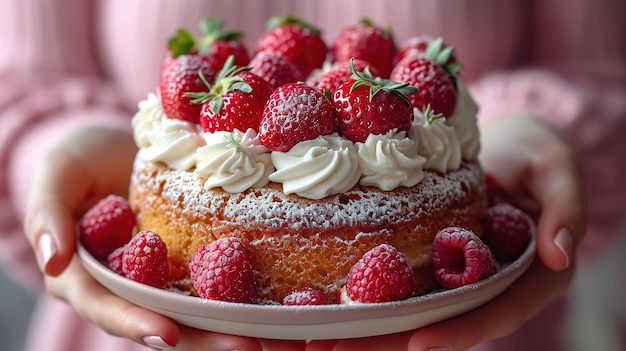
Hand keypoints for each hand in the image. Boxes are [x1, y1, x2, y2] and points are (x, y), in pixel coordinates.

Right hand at [22, 126, 304, 349]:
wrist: (119, 145)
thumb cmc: (82, 158)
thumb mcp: (59, 172)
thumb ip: (48, 213)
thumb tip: (52, 262)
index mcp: (87, 275)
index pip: (107, 307)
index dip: (135, 323)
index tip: (168, 335)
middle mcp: (128, 285)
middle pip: (162, 321)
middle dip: (202, 340)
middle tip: (245, 347)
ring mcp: (163, 276)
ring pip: (195, 312)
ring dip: (231, 327)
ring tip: (275, 337)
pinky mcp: (192, 260)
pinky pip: (216, 283)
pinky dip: (244, 297)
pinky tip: (279, 304)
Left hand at [306, 116, 586, 350]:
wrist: (505, 143)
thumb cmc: (535, 153)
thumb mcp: (557, 168)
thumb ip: (566, 207)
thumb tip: (560, 253)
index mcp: (530, 274)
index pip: (497, 311)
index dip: (461, 331)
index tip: (420, 342)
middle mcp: (490, 283)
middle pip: (445, 322)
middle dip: (396, 340)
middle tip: (343, 349)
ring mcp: (459, 272)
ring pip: (418, 310)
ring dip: (372, 327)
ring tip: (321, 336)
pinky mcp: (434, 257)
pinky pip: (403, 281)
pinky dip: (370, 293)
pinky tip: (330, 298)